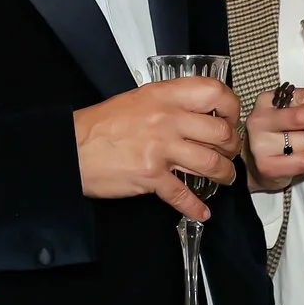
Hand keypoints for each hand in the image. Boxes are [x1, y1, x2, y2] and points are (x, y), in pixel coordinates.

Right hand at [75, 79, 239, 220]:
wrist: (72, 148)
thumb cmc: (101, 125)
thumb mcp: (138, 100)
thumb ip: (170, 103)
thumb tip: (198, 114)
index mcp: (164, 95)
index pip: (215, 93)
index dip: (231, 108)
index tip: (230, 120)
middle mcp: (167, 119)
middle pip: (220, 133)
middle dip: (231, 148)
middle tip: (228, 153)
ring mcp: (160, 148)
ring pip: (210, 164)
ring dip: (224, 175)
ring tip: (224, 178)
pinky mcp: (151, 176)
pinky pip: (183, 194)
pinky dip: (195, 207)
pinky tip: (201, 212)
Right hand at [245, 85, 303, 189]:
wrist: (254, 165)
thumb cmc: (279, 137)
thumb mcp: (291, 116)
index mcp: (268, 101)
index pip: (302, 96)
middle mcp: (261, 119)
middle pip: (302, 116)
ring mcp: (261, 143)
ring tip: (299, 146)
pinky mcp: (266, 165)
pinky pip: (303, 161)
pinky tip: (297, 158)